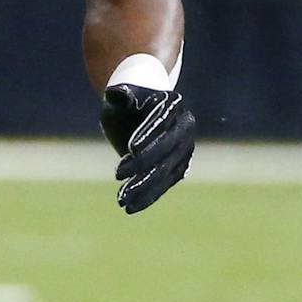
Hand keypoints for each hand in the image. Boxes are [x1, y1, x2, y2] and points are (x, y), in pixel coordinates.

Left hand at [100, 82, 194, 213]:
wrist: (138, 111)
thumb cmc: (125, 101)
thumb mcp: (118, 96)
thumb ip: (119, 96)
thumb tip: (117, 94)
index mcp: (172, 104)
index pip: (161, 121)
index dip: (147, 134)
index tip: (130, 148)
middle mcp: (184, 127)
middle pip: (166, 149)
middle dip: (143, 163)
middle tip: (117, 174)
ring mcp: (184, 149)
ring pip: (166, 171)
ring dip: (144, 187)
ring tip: (121, 200)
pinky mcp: (178, 167)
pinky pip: (164, 184)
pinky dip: (148, 196)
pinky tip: (131, 207)